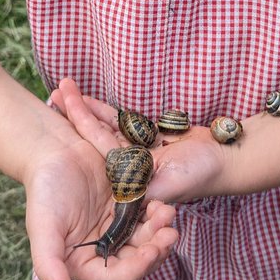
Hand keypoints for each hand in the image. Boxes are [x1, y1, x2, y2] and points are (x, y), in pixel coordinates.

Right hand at [23, 130, 177, 279]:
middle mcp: (102, 248)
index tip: (152, 252)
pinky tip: (161, 202)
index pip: (113, 276)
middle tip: (171, 234)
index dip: (136, 269)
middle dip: (156, 249)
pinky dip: (156, 212)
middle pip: (135, 259)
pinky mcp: (125, 207)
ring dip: (159, 231)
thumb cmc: (44, 191)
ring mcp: (116, 227)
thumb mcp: (42, 227)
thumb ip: (49, 263)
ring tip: (168, 213)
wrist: (54, 151)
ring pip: (145, 237)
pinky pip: (145, 215)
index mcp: (82, 261)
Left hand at [51, 77, 229, 205]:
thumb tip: (114, 190)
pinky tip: (85, 99)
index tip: (60, 113)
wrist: (225, 158)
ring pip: (104, 129)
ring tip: (63, 89)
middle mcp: (127, 170)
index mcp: (128, 184)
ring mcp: (135, 155)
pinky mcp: (145, 142)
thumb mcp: (169, 185)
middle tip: (54, 93)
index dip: (79, 131)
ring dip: (85, 110)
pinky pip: (121, 124)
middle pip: (94, 139)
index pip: (97, 154)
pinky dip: (104, 112)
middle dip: (75, 116)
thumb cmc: (200, 175)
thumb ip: (142, 188)